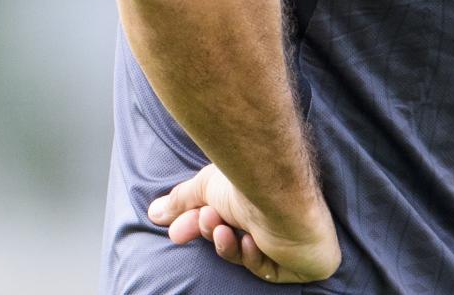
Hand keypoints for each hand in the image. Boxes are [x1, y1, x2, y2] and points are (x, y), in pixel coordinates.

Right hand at [148, 162, 339, 283]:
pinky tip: (252, 241)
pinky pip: (268, 270)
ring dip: (226, 244)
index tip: (173, 231)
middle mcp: (268, 214)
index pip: (219, 216)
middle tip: (185, 231)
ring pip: (245, 254)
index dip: (194, 224)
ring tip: (222, 229)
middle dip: (206, 233)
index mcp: (250, 196)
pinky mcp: (300, 262)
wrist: (278, 192)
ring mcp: (285, 237)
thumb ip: (181, 201)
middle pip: (229, 235)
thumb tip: (153, 213)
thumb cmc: (246, 182)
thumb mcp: (204, 188)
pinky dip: (253, 258)